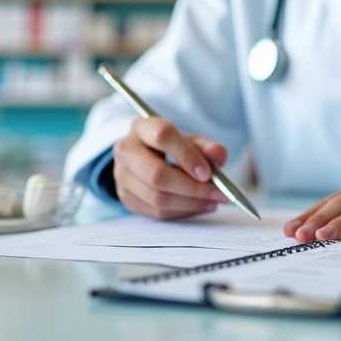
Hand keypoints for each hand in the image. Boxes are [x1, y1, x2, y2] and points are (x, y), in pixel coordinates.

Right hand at [113, 117, 227, 219]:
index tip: (208, 173)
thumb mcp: (191, 141)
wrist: (147, 159)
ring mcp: (122, 175)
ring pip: (157, 197)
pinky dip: (182, 212)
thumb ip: (207, 147)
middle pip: (157, 174)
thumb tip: (218, 154)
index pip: (163, 136)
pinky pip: (156, 212)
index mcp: (142, 128)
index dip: (187, 156)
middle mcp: (126, 150)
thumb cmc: (172, 148)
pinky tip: (198, 206)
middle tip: (218, 193)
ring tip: (213, 201)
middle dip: (193, 188)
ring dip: (191, 203)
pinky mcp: (125, 197)